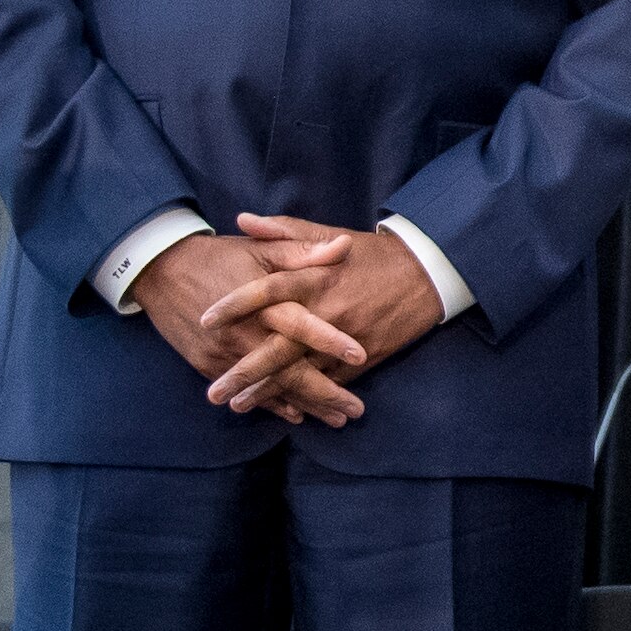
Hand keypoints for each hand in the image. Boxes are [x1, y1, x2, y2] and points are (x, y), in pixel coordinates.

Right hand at [134, 229, 342, 415]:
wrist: (161, 271)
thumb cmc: (220, 256)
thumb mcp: (262, 248)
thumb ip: (304, 251)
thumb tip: (344, 246)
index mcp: (262, 301)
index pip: (300, 323)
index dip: (329, 340)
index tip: (361, 356)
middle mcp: (244, 332)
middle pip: (288, 369)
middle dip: (324, 393)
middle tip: (356, 411)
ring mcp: (225, 353)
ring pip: (270, 387)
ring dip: (304, 405)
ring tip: (335, 420)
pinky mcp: (209, 364)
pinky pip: (245, 390)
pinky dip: (271, 404)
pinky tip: (295, 416)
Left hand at [204, 214, 445, 417]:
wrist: (426, 274)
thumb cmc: (371, 253)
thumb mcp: (328, 233)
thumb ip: (282, 231)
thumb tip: (242, 220)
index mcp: (316, 277)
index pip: (267, 290)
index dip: (235, 304)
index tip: (204, 320)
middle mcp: (328, 311)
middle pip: (279, 346)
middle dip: (245, 371)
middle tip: (214, 392)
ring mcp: (346, 339)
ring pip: (302, 371)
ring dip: (269, 391)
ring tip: (239, 405)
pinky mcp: (364, 357)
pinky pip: (332, 382)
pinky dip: (309, 398)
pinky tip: (286, 410)